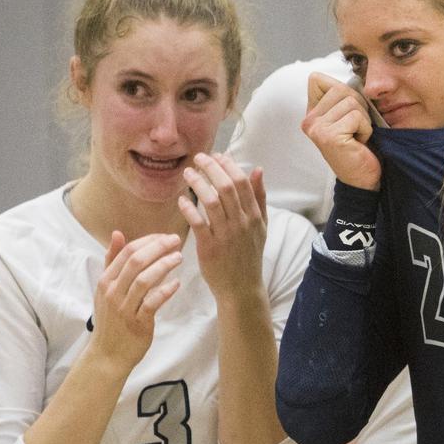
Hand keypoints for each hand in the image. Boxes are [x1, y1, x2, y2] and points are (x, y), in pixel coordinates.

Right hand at [89, 231, 181, 370]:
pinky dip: (165, 291)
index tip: (165, 236)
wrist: (107, 354)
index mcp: (106, 281)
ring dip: (164, 266)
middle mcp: (113, 292)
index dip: (148, 241)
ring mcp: (124, 308)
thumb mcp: (106, 288)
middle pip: (136, 262)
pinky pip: (152, 303)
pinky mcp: (137, 322)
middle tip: (176, 240)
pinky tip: (177, 284)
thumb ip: (112, 261)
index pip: (127, 252)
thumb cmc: (111, 318)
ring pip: (144, 280)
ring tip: (179, 257)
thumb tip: (118, 233)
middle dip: (158, 247)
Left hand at [179, 153, 267, 298]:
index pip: (242, 182)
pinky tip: (182, 198)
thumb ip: (260, 197)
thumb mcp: (261, 225)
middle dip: (211, 168)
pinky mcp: (210, 247)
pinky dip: (189, 208)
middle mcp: (242, 223)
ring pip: (211, 201)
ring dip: (198, 183)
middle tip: (198, 158)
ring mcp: (226, 235)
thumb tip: (258, 169)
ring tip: (187, 173)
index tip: (216, 155)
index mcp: (254, 215)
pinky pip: (198, 223)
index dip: (228, 165)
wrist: (242, 288)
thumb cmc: (249, 255)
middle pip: (226, 187)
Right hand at [302, 72, 380, 190]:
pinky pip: (357, 116)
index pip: (316, 78)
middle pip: (340, 88)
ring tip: (357, 137)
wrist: (364, 179)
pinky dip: (365, 129)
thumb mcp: (348, 115)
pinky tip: (358, 143)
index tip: (346, 115)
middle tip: (356, 129)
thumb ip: (343, 96)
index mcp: (311, 113)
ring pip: (351, 101)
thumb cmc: (360, 145)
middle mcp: (308, 120)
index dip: (341, 91)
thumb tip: (354, 74)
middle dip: (358, 106)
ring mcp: (316, 128)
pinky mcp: (328, 136)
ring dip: (363, 120)